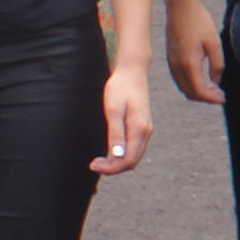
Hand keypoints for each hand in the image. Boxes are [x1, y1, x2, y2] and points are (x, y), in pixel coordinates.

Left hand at [92, 59, 152, 174]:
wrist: (132, 71)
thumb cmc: (120, 87)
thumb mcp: (113, 110)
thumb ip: (116, 134)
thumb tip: (116, 156)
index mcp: (139, 129)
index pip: (128, 160)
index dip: (111, 168)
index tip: (94, 165)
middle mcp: (146, 132)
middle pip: (132, 161)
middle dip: (113, 168)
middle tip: (94, 164)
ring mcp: (145, 129)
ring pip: (133, 156)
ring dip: (117, 162)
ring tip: (99, 159)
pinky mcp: (141, 126)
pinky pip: (134, 148)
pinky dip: (122, 155)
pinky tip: (109, 151)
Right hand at [166, 0, 225, 103]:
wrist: (180, 5)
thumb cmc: (199, 21)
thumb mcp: (214, 42)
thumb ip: (217, 64)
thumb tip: (216, 81)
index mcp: (188, 63)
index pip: (199, 91)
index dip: (211, 98)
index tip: (223, 98)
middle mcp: (177, 65)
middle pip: (189, 93)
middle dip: (205, 97)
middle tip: (219, 94)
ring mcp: (171, 61)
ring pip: (183, 87)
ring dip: (197, 91)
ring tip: (212, 87)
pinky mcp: (170, 57)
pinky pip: (178, 78)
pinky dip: (189, 83)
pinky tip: (200, 77)